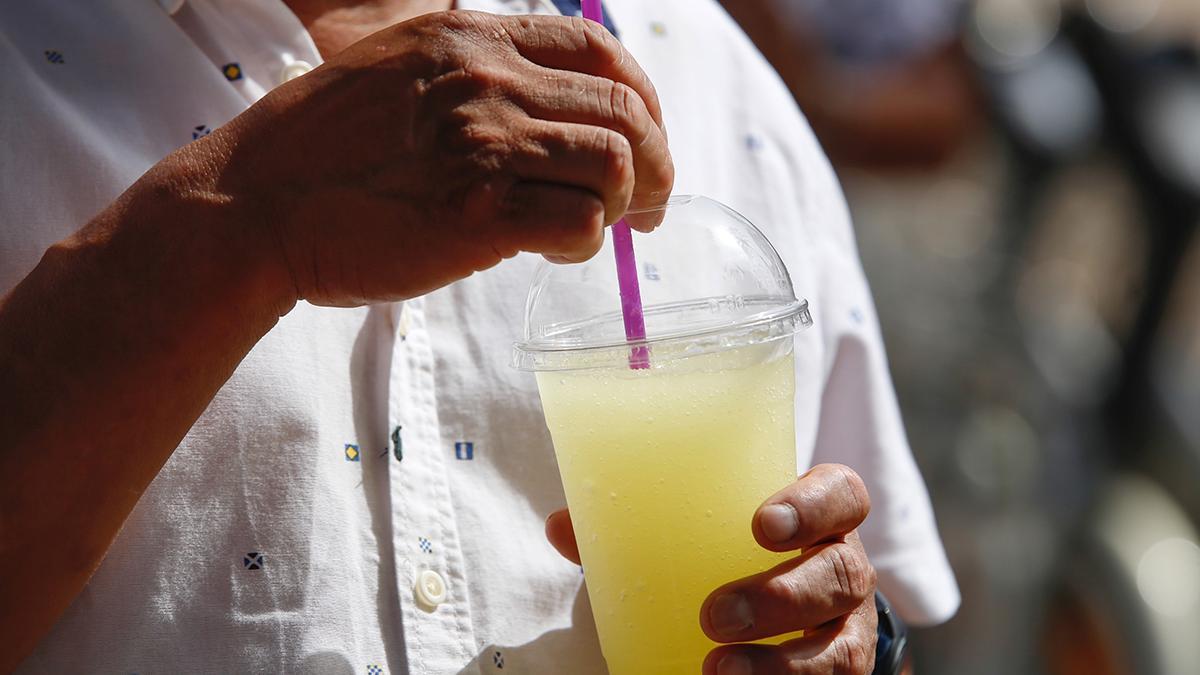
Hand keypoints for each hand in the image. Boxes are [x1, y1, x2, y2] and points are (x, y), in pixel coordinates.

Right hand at [203, 10, 672, 306]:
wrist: (252, 205)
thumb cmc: (322, 151)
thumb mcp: (399, 73)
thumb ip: (473, 75)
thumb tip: (548, 109)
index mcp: (471, 37)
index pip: (601, 49)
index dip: (644, 99)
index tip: (646, 139)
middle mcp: (487, 79)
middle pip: (626, 110)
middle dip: (658, 163)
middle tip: (651, 206)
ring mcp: (483, 144)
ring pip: (617, 165)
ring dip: (624, 205)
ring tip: (598, 231)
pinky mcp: (477, 214)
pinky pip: (581, 222)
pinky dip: (586, 243)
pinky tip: (555, 251)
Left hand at [545, 464, 877, 673]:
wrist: (786, 604)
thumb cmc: (732, 550)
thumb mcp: (702, 528)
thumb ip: (639, 523)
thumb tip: (561, 525)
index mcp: (819, 514)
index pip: (841, 494)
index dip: (811, 506)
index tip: (761, 526)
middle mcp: (844, 566)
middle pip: (840, 574)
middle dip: (781, 597)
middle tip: (714, 615)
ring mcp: (846, 627)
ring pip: (839, 646)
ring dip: (780, 664)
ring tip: (718, 670)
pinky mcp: (840, 671)